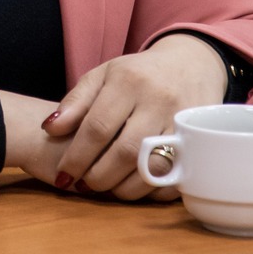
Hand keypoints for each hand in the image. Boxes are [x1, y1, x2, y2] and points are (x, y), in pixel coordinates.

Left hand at [13, 34, 227, 202]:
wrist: (191, 64)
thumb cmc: (137, 74)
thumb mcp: (103, 75)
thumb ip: (76, 102)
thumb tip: (50, 128)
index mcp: (128, 81)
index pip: (97, 126)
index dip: (77, 156)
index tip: (63, 175)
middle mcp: (158, 100)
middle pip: (126, 152)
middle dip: (100, 177)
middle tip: (85, 185)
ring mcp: (184, 121)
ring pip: (154, 168)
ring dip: (126, 188)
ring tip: (108, 189)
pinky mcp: (202, 140)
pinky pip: (179, 176)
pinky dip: (156, 190)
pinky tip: (138, 188)